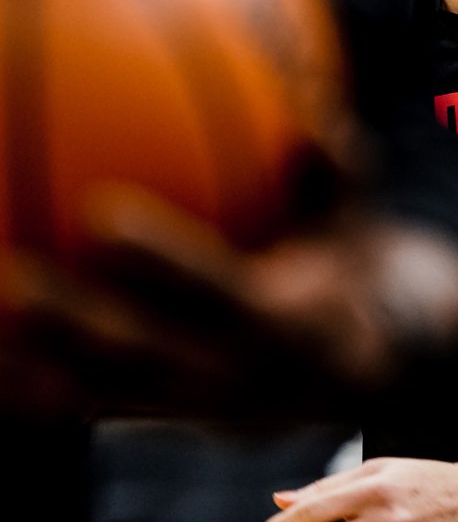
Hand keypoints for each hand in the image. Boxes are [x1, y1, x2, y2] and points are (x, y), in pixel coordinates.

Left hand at [0, 184, 457, 422]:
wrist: (358, 366)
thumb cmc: (343, 260)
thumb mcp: (356, 212)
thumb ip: (334, 164)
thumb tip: (310, 97)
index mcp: (287, 326)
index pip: (218, 293)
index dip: (163, 260)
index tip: (100, 214)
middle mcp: (238, 378)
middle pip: (144, 358)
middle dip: (72, 327)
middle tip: (10, 278)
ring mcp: (195, 410)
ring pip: (103, 395)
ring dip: (33, 366)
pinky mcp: (164, 423)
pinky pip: (92, 408)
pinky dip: (33, 387)